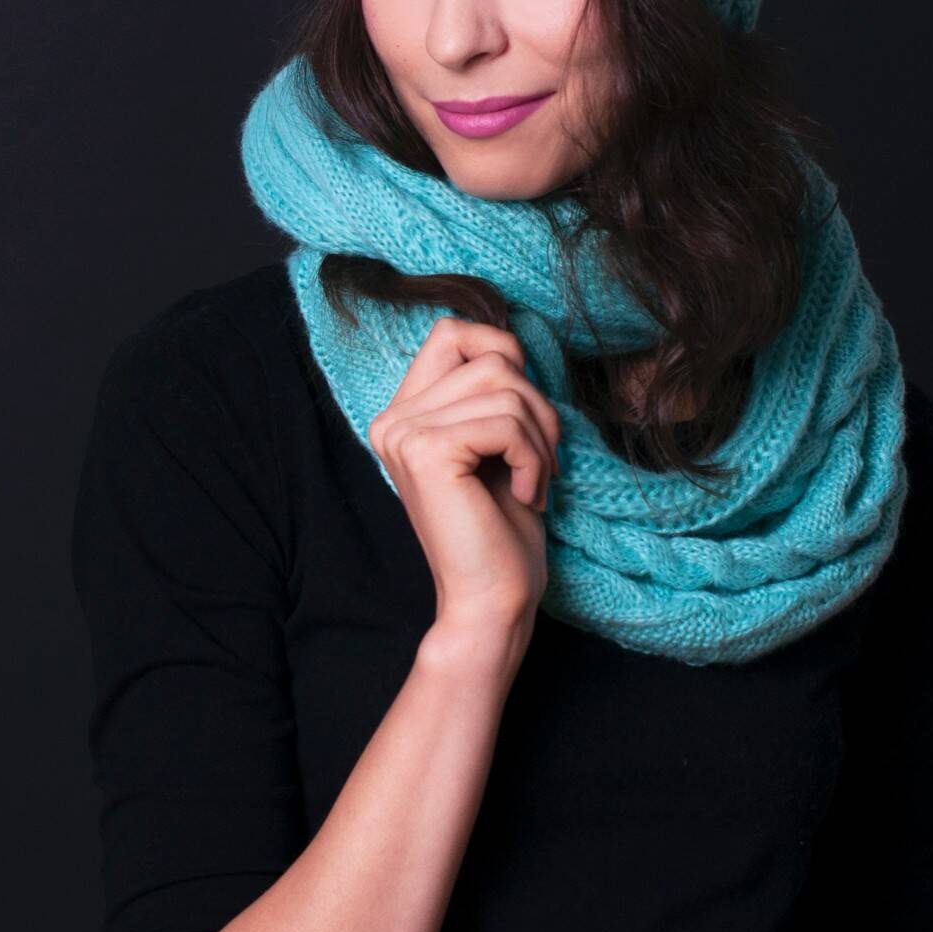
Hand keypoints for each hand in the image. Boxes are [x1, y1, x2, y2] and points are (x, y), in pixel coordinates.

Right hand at [367, 315, 561, 635]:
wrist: (492, 600)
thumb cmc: (502, 528)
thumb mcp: (499, 442)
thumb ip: (492, 389)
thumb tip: (512, 342)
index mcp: (404, 414)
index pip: (453, 332)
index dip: (502, 353)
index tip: (523, 416)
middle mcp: (392, 419)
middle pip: (490, 357)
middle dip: (536, 406)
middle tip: (541, 461)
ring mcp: (404, 434)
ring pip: (505, 386)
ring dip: (540, 436)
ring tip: (534, 481)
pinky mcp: (427, 452)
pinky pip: (507, 423)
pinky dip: (535, 457)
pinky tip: (527, 495)